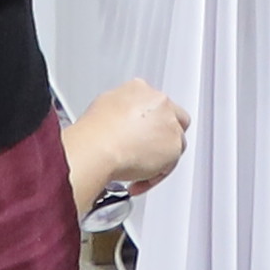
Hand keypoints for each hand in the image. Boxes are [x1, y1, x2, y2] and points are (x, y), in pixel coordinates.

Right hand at [65, 76, 187, 214]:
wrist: (99, 147)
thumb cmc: (94, 131)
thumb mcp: (102, 108)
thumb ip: (120, 111)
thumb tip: (122, 121)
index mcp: (140, 89)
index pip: (153, 104)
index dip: (147, 123)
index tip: (138, 135)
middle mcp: (159, 103)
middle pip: (173, 119)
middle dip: (163, 137)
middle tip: (145, 152)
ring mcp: (170, 124)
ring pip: (175, 143)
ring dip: (159, 159)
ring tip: (137, 171)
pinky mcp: (175, 146)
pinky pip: (170, 165)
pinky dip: (155, 175)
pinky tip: (137, 180)